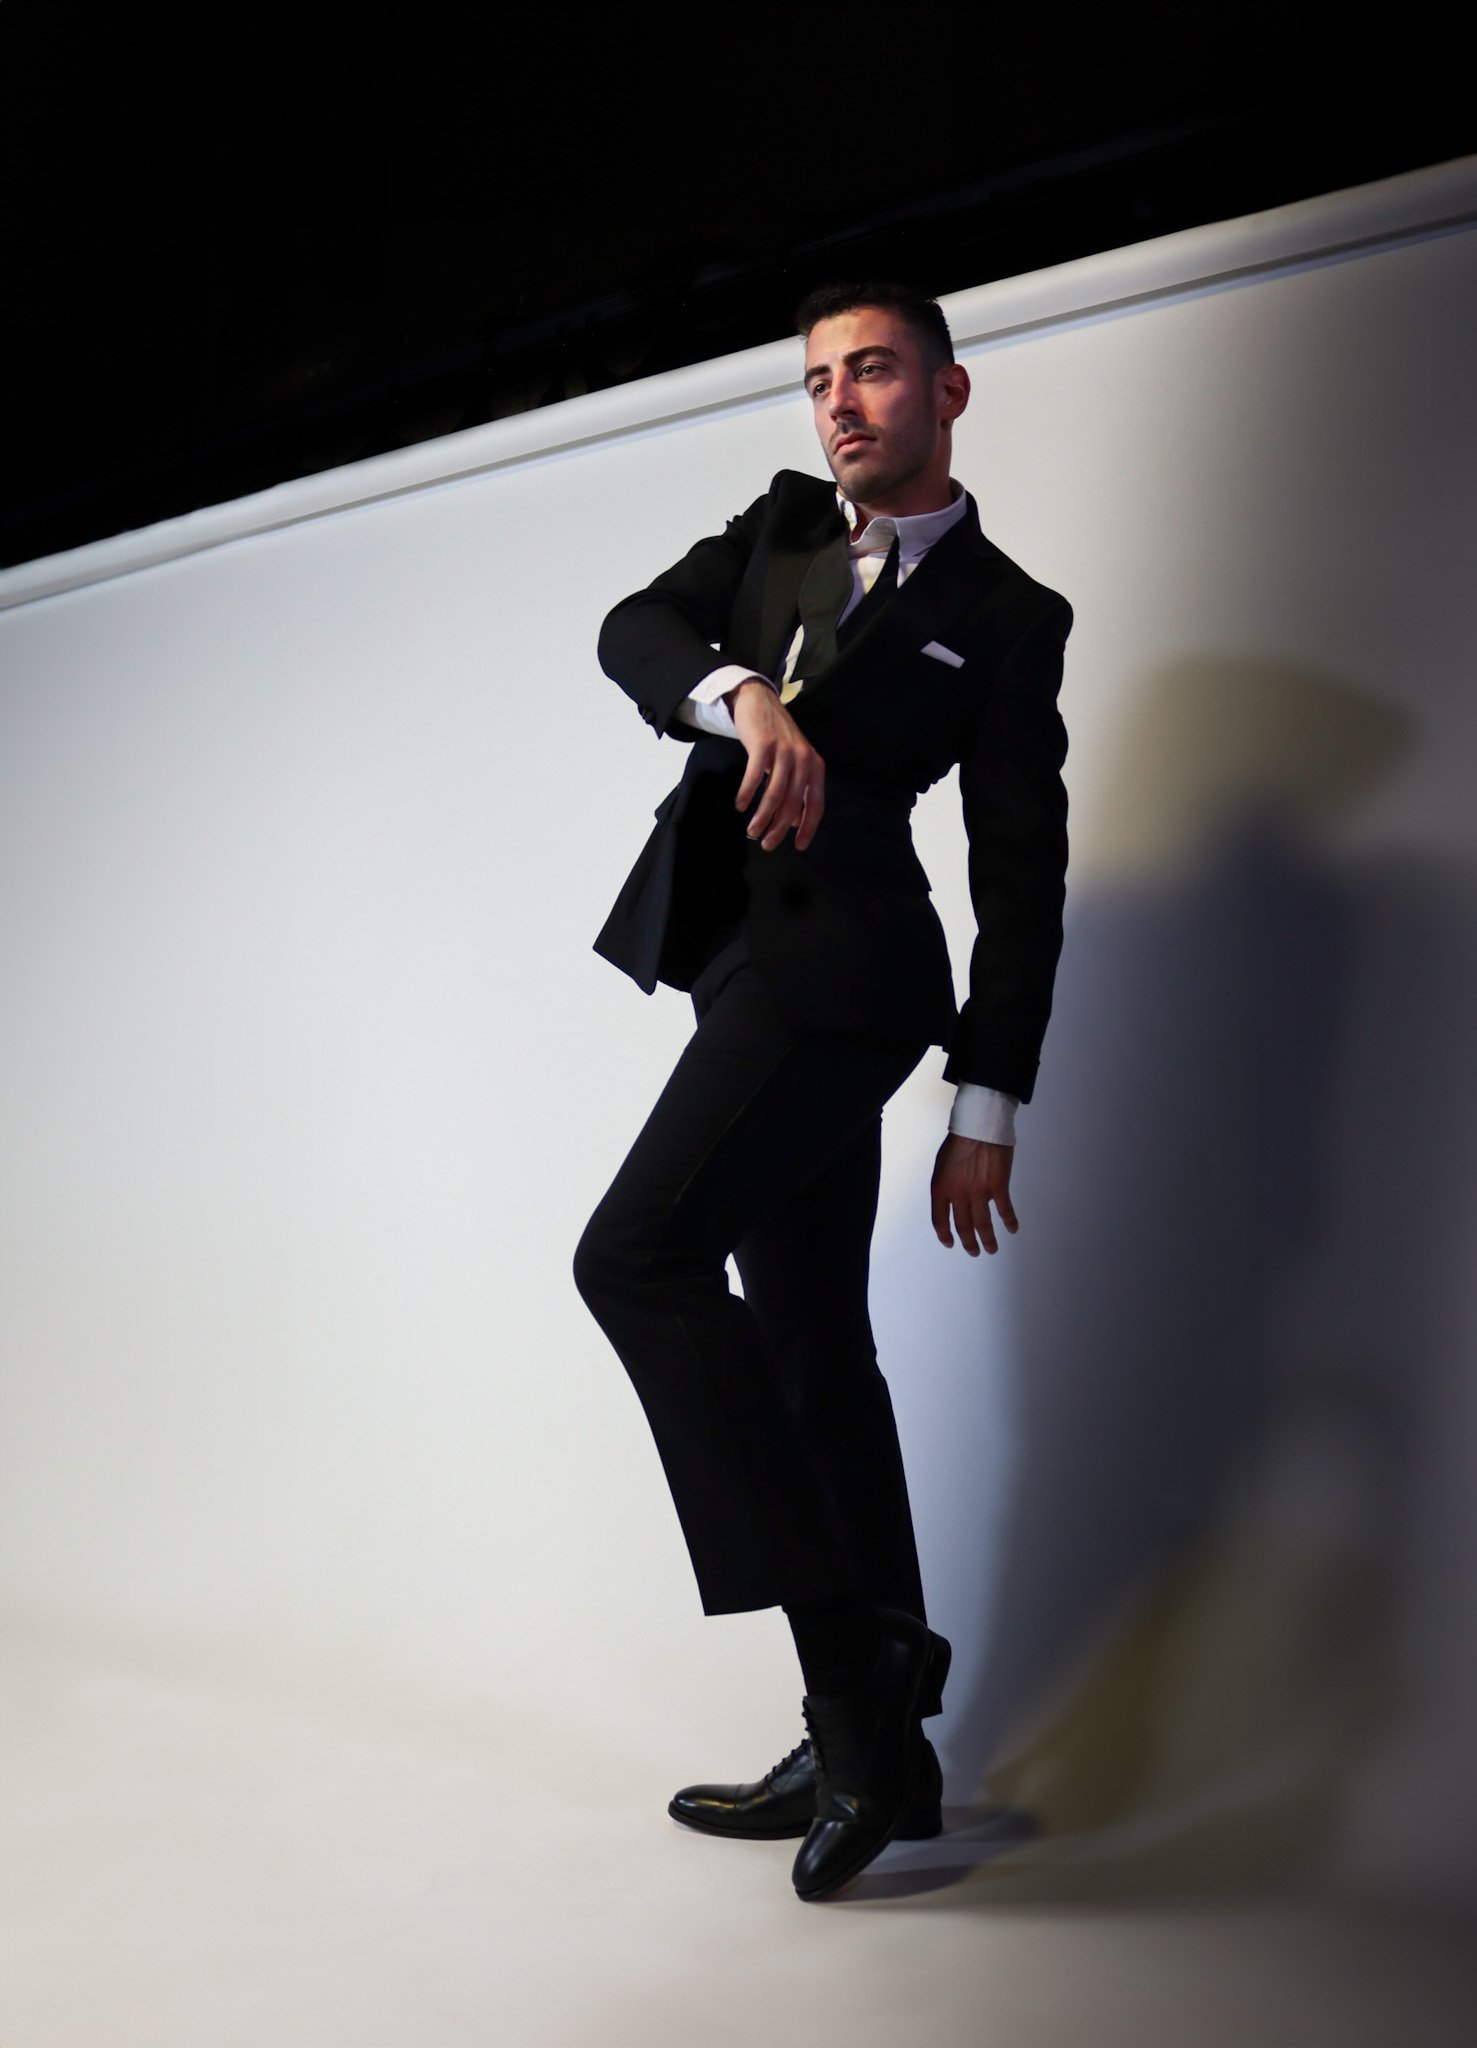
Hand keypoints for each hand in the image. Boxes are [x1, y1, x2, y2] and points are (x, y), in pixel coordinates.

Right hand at [725, 678, 825, 851]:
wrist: (759, 701)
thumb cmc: (776, 737)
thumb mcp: (793, 763)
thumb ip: (798, 789)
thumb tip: (797, 822)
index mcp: (815, 766)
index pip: (816, 804)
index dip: (808, 828)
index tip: (798, 846)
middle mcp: (803, 758)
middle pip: (793, 803)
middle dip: (779, 828)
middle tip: (766, 844)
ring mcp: (784, 750)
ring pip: (775, 793)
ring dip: (762, 816)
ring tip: (752, 831)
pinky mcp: (764, 744)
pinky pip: (755, 776)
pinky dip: (747, 794)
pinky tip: (740, 805)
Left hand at [931, 1134, 1017, 1254]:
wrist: (979, 1126)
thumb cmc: (960, 1141)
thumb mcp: (942, 1165)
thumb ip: (946, 1185)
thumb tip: (952, 1201)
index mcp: (941, 1188)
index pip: (939, 1220)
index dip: (944, 1235)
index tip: (950, 1243)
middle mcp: (958, 1194)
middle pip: (963, 1226)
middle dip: (969, 1243)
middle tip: (974, 1252)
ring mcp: (979, 1192)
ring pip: (983, 1225)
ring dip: (988, 1240)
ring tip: (991, 1249)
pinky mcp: (998, 1187)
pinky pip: (1005, 1211)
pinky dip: (1009, 1222)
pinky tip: (1012, 1229)